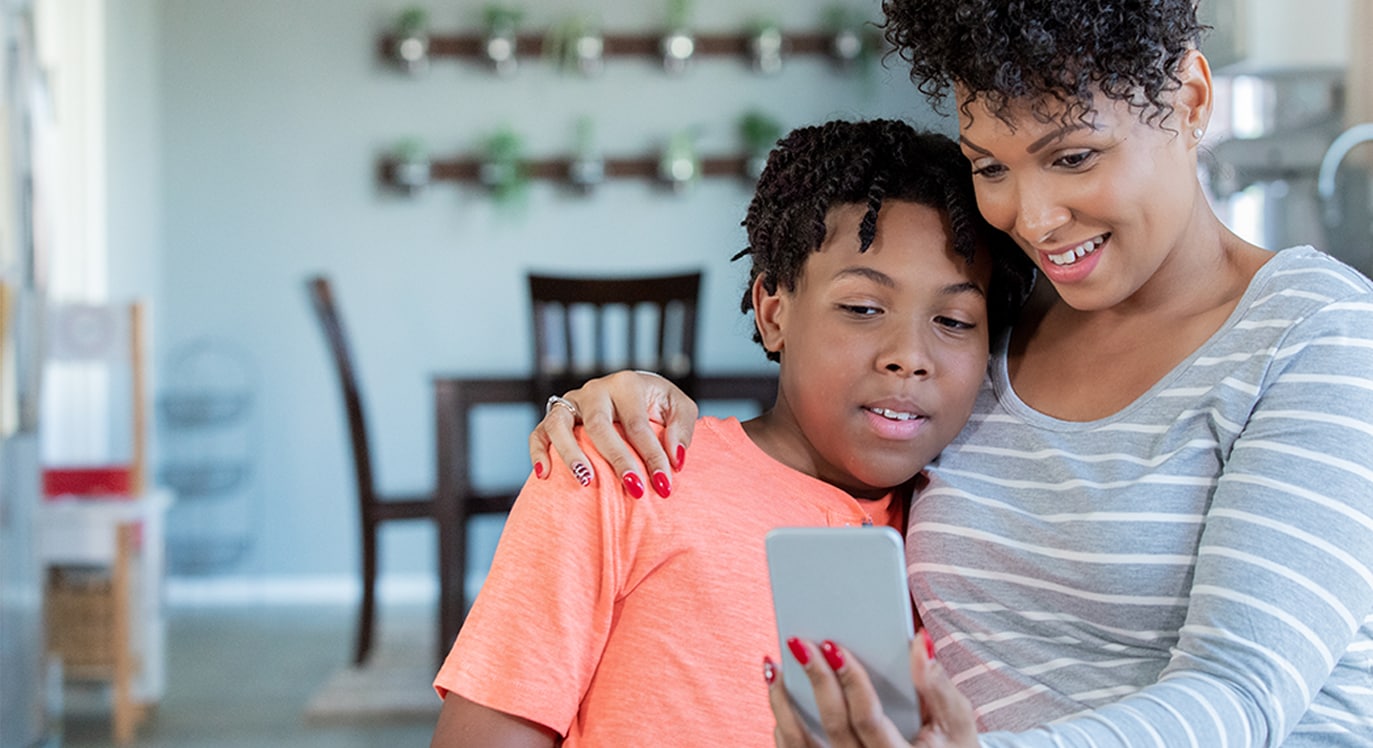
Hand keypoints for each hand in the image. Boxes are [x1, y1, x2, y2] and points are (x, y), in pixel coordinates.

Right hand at [528, 370, 699, 497]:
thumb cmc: (657, 405)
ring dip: (571, 454)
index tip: (664, 485)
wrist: (630, 395)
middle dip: (617, 459)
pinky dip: (538, 452)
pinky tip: (545, 475)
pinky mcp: (553, 416)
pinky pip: (538, 433)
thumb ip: (682, 429)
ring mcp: (570, 403)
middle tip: (634, 488)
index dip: (652, 456)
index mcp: (626, 384)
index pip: (637, 424)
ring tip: (586, 481)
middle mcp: (595, 390)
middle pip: (599, 425)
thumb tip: (675, 459)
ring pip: (560, 425)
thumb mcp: (679, 408)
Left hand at [767, 633, 976, 747]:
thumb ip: (939, 685)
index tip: (833, 646)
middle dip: (816, 681)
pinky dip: (782, 725)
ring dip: (783, 705)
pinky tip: (779, 693)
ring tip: (775, 666)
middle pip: (833, 726)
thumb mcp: (957, 723)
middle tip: (798, 642)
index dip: (850, 682)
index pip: (867, 719)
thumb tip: (920, 639)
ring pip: (802, 745)